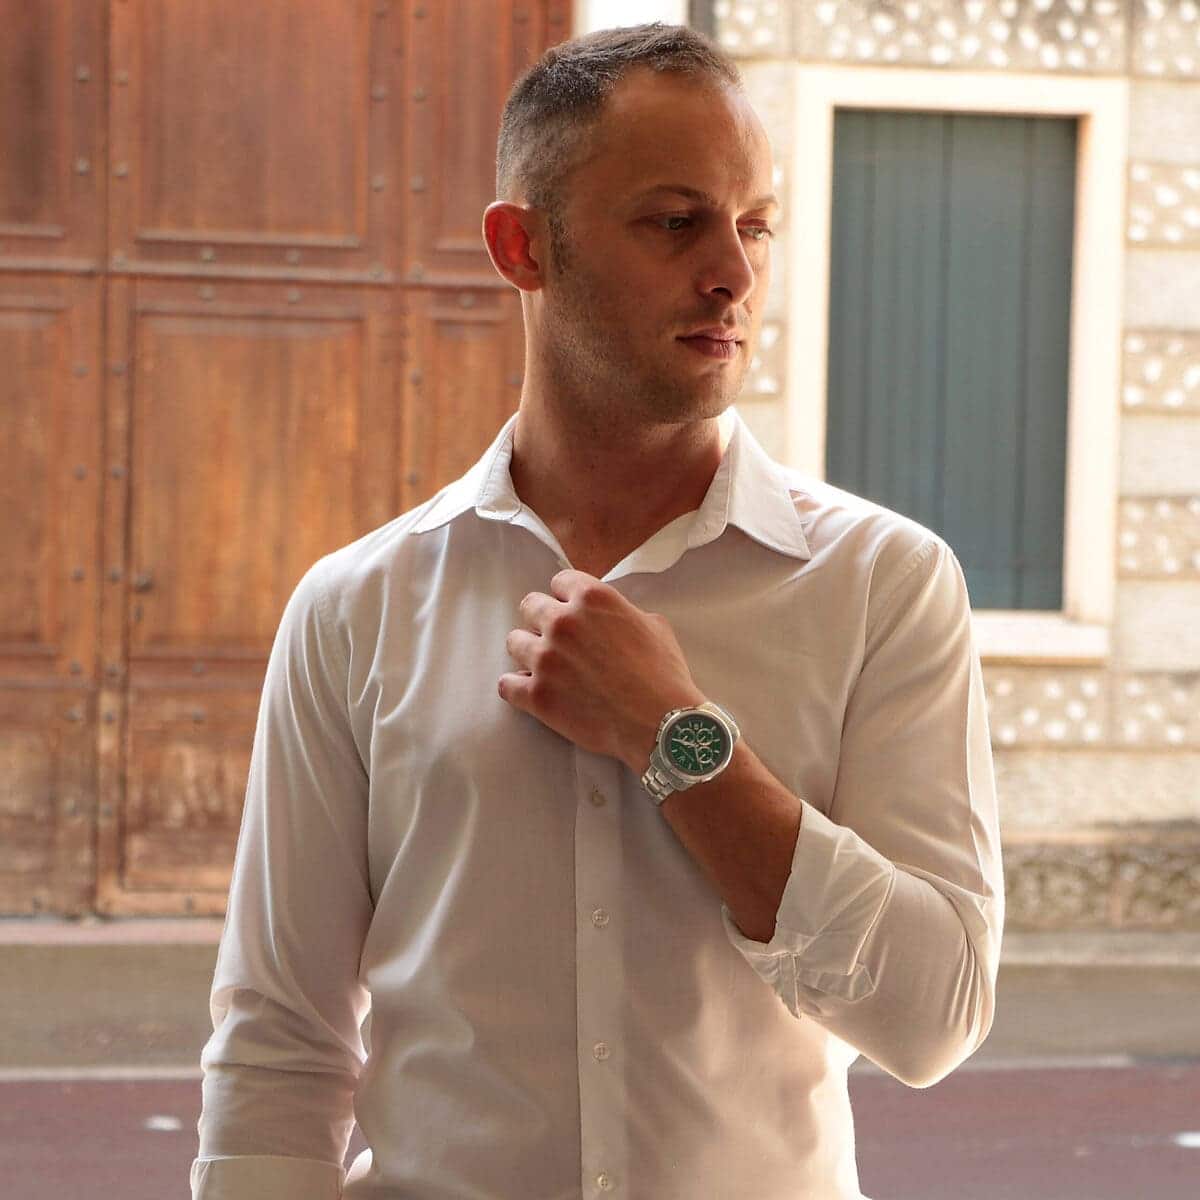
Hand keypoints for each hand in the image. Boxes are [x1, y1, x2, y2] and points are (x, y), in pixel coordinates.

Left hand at [498, 569, 705, 770]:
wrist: (661, 723)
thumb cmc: (664, 675)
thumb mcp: (653, 626)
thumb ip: (622, 612)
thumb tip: (609, 618)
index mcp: (592, 598)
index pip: (559, 582)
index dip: (567, 598)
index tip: (571, 611)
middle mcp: (563, 622)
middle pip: (529, 606)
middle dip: (542, 620)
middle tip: (557, 640)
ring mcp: (546, 659)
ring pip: (514, 642)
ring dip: (528, 652)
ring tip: (546, 667)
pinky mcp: (537, 695)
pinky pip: (506, 685)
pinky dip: (516, 688)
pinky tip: (531, 691)